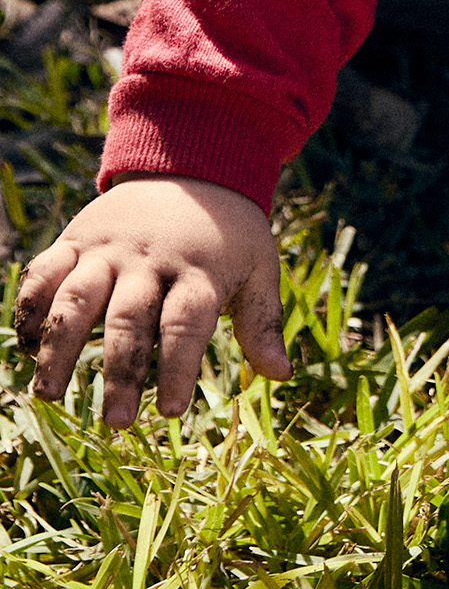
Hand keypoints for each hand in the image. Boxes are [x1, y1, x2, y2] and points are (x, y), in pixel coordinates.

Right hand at [14, 177, 286, 427]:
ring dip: (59, 349)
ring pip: (76, 299)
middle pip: (129, 320)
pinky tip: (27, 348)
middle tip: (117, 422)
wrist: (191, 166)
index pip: (186, 325)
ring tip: (49, 396)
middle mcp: (150, 260)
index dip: (176, 368)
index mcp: (199, 270)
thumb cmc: (229, 235)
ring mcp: (108, 249)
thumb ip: (262, 322)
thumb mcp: (258, 267)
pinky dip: (30, 308)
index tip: (169, 411)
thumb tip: (281, 375)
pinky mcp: (76, 239)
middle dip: (120, 373)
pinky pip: (44, 273)